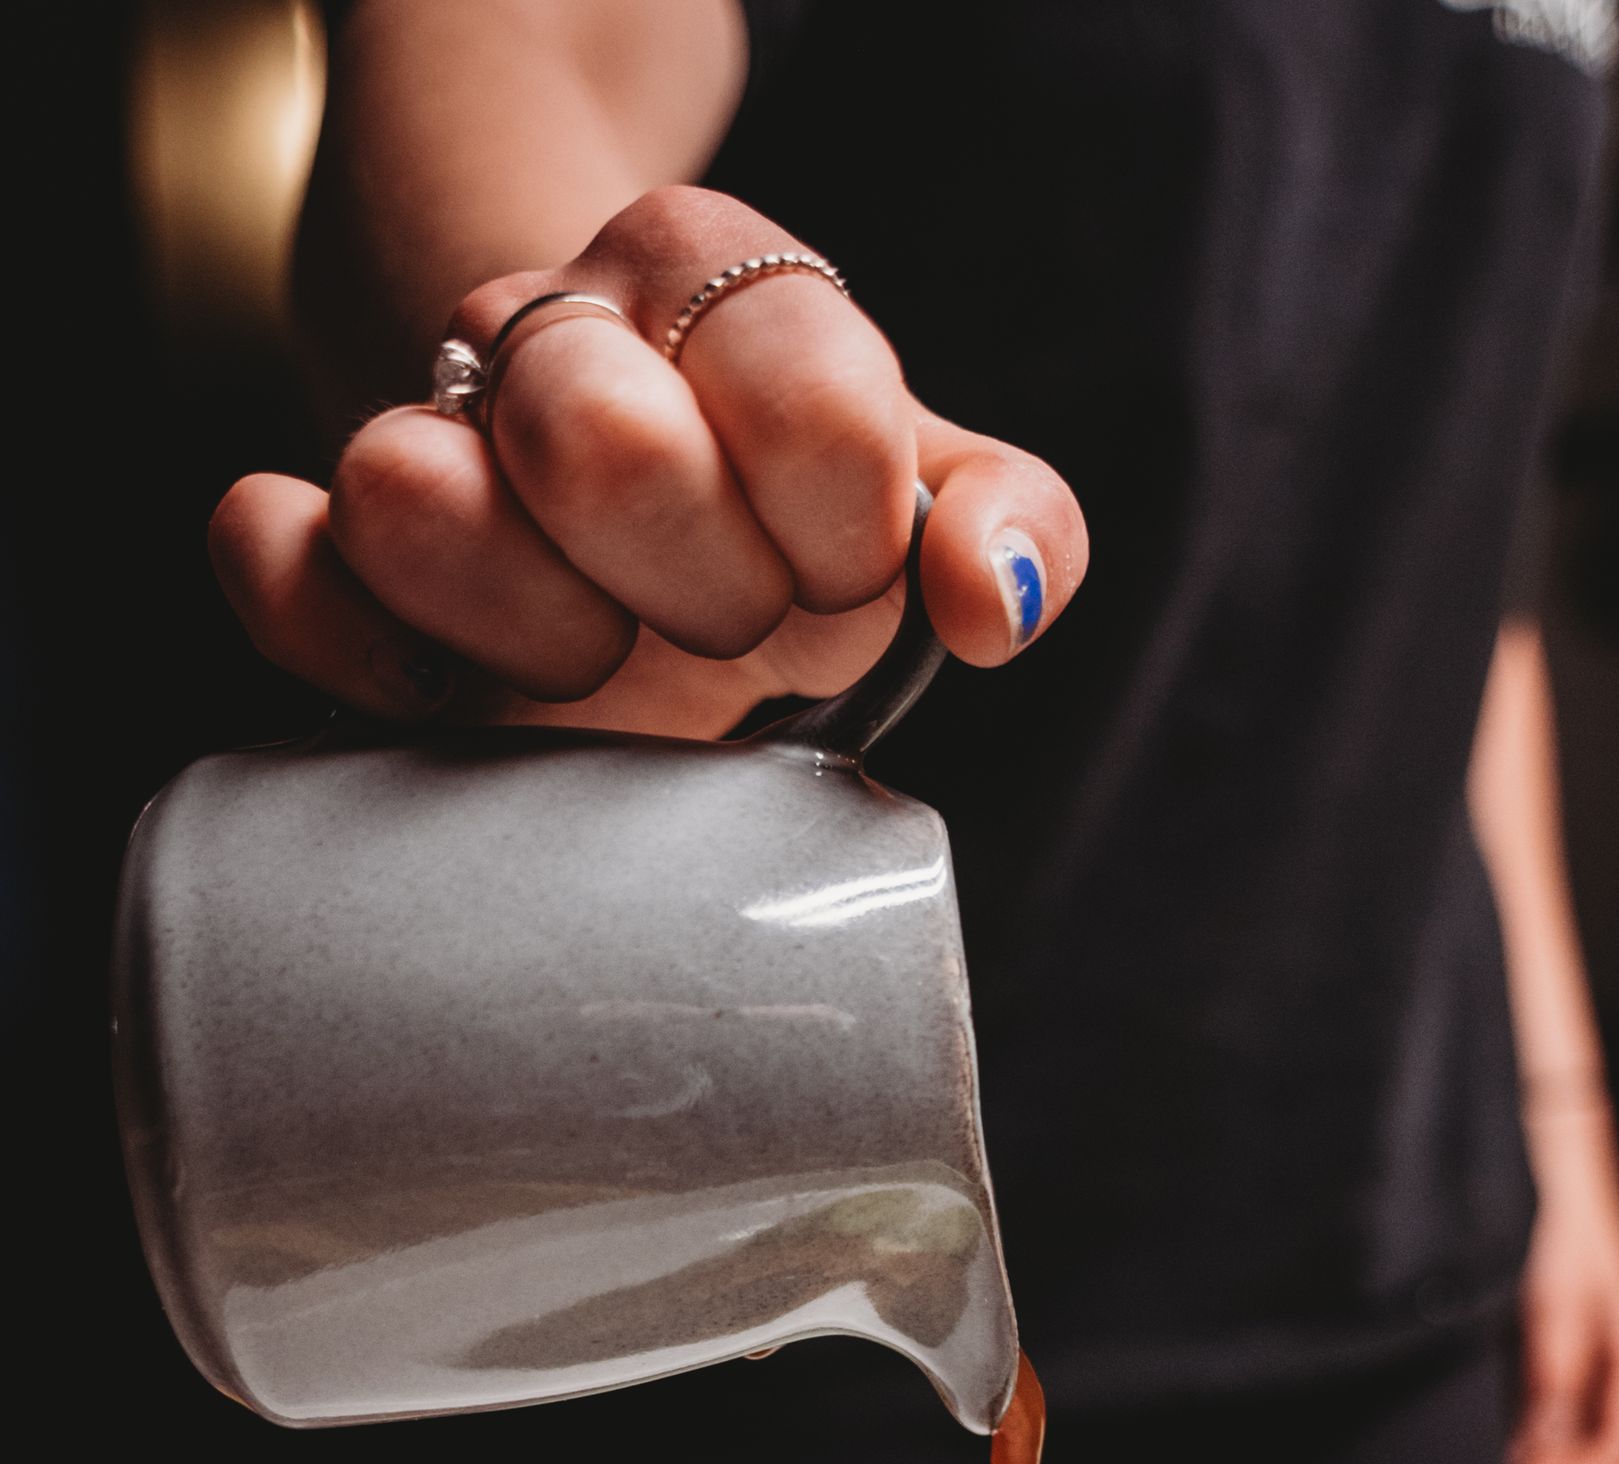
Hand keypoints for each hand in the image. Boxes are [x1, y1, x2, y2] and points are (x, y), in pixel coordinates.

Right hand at [210, 187, 1086, 735]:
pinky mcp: (329, 533)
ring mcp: (427, 419)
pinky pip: (275, 554)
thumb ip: (1013, 527)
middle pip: (596, 436)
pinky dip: (355, 642)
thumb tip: (993, 599)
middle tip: (721, 625)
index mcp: (724, 284)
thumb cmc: (790, 525)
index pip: (801, 384)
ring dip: (534, 626)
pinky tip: (458, 694)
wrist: (634, 518)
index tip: (840, 581)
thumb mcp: (923, 505)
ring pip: (414, 492)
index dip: (841, 530)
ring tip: (598, 657)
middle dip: (694, 584)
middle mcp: (557, 324)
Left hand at [1506, 1096, 1618, 1463]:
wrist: (1560, 1179)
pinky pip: (1555, 1410)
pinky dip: (1534, 1440)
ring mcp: (1595, 1357)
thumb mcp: (1557, 1309)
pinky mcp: (1564, 1348)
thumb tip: (1546, 1447)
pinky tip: (1503, 1457)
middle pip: (1603, 1447)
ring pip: (1578, 1434)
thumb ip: (1556, 1379)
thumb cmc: (1565, 1236)